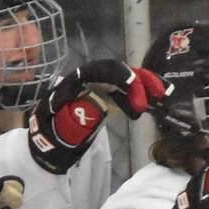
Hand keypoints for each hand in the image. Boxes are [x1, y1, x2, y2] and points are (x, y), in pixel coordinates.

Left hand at [28, 61, 164, 174]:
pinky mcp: (109, 97)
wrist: (49, 138)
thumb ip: (58, 106)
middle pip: (118, 72)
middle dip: (138, 80)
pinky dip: (142, 96)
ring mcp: (102, 87)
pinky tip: (154, 102)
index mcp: (76, 80)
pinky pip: (128, 92)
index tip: (131, 86)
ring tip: (161, 96)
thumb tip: (72, 94)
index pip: (100, 70)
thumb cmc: (47, 127)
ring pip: (127, 79)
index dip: (117, 74)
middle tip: (154, 97)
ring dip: (146, 85)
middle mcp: (92, 78)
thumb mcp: (47, 118)